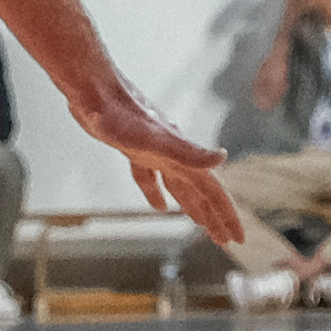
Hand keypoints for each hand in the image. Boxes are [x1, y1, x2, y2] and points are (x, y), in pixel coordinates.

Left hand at [65, 74, 240, 241]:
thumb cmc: (118, 114)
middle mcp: (172, 155)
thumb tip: (223, 158)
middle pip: (200, 192)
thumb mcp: (154, 138)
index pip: (212, 192)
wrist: (93, 90)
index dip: (226, 215)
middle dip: (214, 217)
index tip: (237, 238)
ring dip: (191, 206)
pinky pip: (150, 178)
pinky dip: (156, 193)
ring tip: (201, 226)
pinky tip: (158, 206)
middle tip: (224, 240)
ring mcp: (154, 153)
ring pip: (179, 187)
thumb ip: (188, 151)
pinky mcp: (134, 151)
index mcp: (181, 156)